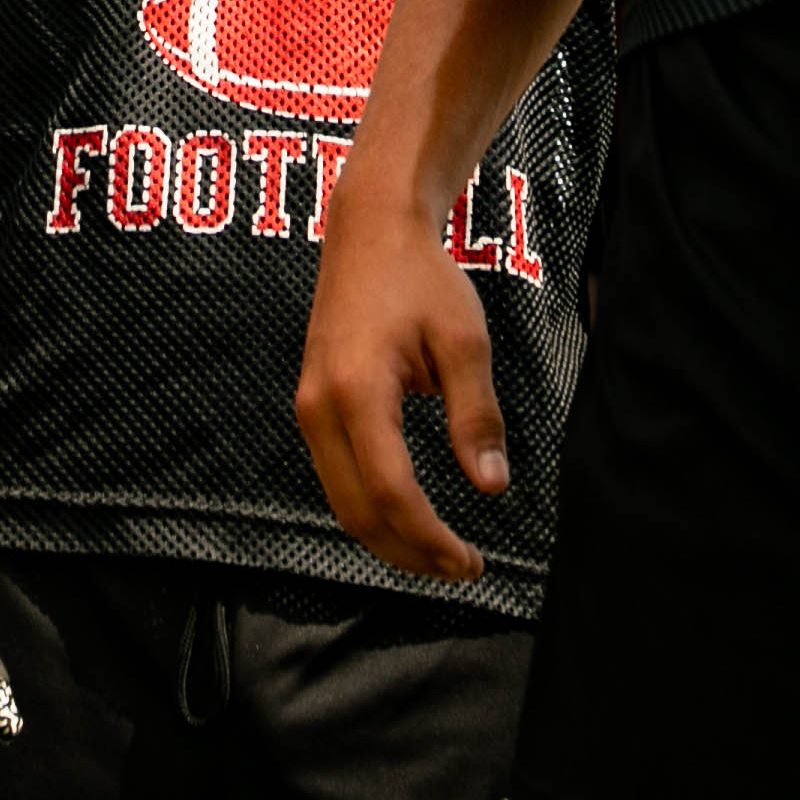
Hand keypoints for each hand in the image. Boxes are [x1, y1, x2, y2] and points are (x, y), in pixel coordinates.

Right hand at [295, 173, 507, 581]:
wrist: (370, 229)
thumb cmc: (420, 277)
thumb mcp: (463, 341)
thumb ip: (475, 415)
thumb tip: (491, 487)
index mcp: (357, 392)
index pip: (392, 493)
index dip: (432, 540)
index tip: (472, 562)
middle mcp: (319, 408)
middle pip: (358, 514)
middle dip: (410, 553)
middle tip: (462, 569)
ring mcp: (308, 408)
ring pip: (341, 503)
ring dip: (389, 538)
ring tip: (440, 553)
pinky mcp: (312, 406)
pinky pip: (336, 478)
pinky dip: (371, 509)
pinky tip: (410, 516)